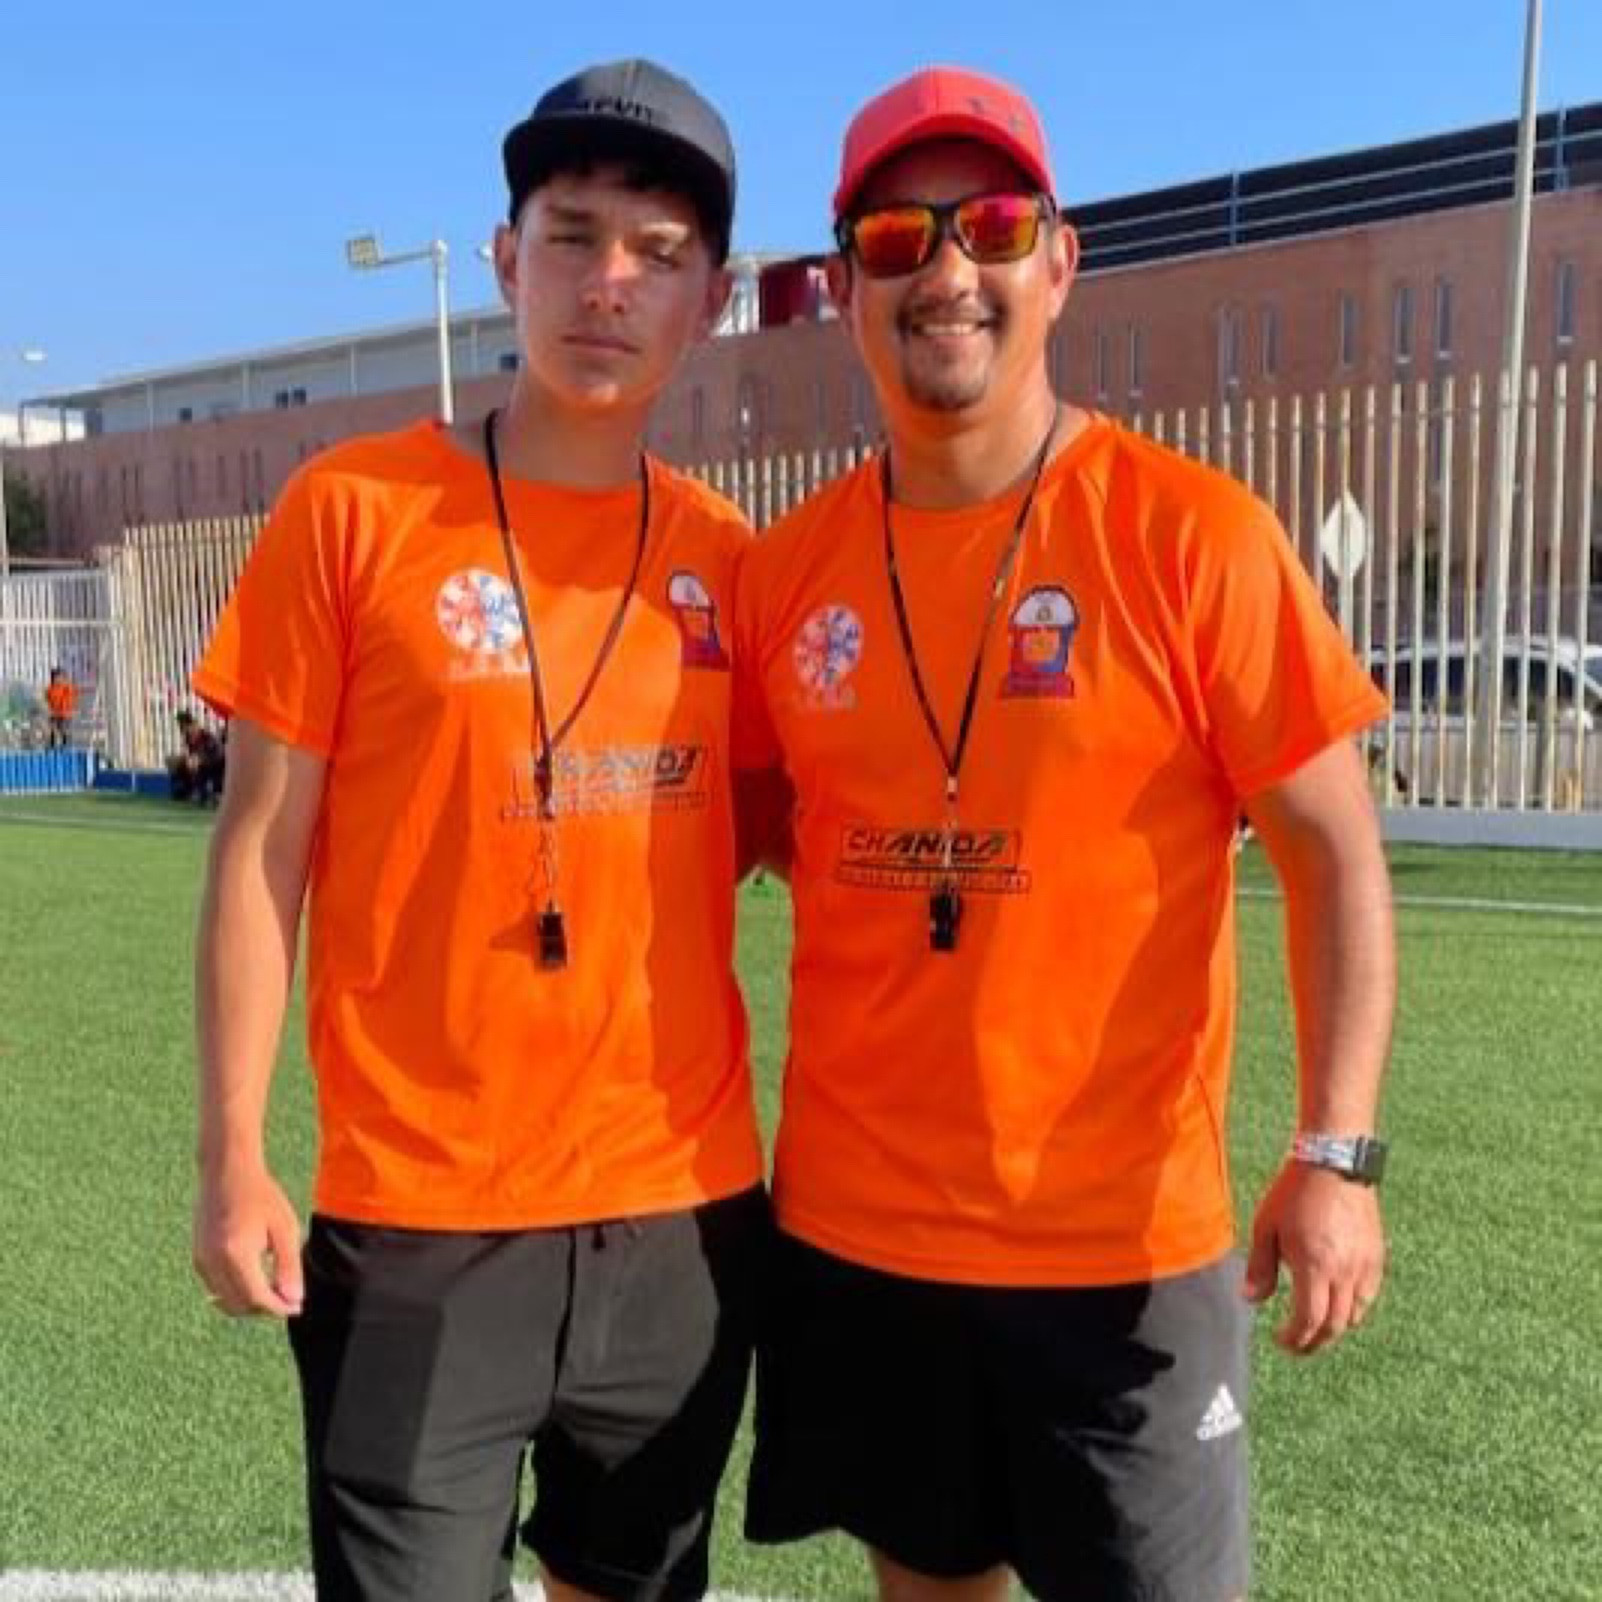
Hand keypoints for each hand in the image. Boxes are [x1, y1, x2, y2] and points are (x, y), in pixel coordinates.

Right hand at [193, 1160, 304, 1317]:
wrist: (227, 1173)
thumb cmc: (262, 1196)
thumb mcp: (285, 1229)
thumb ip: (289, 1267)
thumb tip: (294, 1300)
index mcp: (236, 1254)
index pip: (256, 1298)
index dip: (278, 1308)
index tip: (296, 1308)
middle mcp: (213, 1262)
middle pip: (239, 1304)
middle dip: (264, 1308)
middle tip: (288, 1299)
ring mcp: (201, 1260)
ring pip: (225, 1300)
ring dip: (249, 1302)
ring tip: (274, 1288)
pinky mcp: (197, 1257)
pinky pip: (216, 1287)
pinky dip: (235, 1291)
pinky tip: (255, 1278)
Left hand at [1243, 1158, 1385, 1354]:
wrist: (1333, 1162)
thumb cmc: (1294, 1192)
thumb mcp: (1266, 1227)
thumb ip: (1260, 1267)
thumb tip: (1250, 1300)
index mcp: (1315, 1267)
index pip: (1310, 1321)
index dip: (1296, 1338)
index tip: (1282, 1342)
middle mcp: (1345, 1271)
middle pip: (1335, 1326)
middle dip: (1315, 1341)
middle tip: (1298, 1346)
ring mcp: (1365, 1265)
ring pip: (1356, 1314)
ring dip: (1335, 1328)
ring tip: (1316, 1327)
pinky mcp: (1377, 1255)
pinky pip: (1369, 1295)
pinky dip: (1354, 1308)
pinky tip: (1339, 1304)